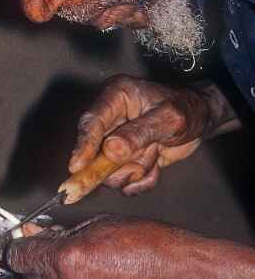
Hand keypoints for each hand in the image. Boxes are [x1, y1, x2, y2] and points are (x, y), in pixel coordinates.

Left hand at [7, 216, 206, 278]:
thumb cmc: (151, 245)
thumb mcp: (100, 223)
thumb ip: (63, 231)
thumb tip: (42, 232)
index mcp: (66, 262)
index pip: (19, 256)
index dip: (19, 242)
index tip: (22, 235)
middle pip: (31, 274)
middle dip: (37, 257)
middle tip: (50, 239)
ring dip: (54, 273)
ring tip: (77, 254)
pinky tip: (91, 271)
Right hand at [68, 76, 216, 195]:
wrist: (202, 119)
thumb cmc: (188, 108)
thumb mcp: (169, 118)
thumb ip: (139, 133)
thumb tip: (110, 150)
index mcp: (115, 96)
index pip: (92, 122)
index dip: (82, 145)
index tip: (76, 167)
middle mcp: (110, 118)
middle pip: (94, 152)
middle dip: (118, 163)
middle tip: (139, 164)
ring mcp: (116, 141)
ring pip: (109, 172)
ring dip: (136, 170)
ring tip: (155, 153)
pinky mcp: (124, 159)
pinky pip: (125, 181)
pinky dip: (143, 179)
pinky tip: (156, 163)